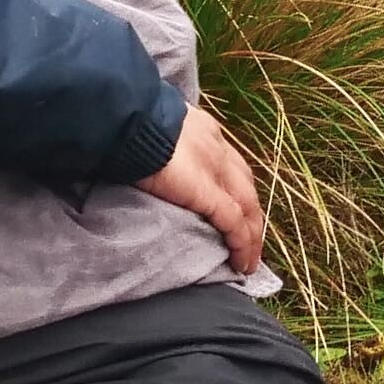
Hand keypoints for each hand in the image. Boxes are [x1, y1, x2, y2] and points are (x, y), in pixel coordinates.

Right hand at [139, 104, 266, 277]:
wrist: (131, 121)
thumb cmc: (130, 124)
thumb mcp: (153, 128)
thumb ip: (162, 143)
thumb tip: (150, 156)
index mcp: (204, 130)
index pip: (229, 162)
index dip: (236, 186)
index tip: (236, 207)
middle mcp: (218, 149)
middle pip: (246, 186)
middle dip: (251, 214)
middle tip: (251, 239)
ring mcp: (218, 171)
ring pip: (248, 207)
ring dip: (252, 236)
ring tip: (249, 260)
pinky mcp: (210, 194)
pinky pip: (234, 224)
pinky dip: (242, 244)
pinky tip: (243, 262)